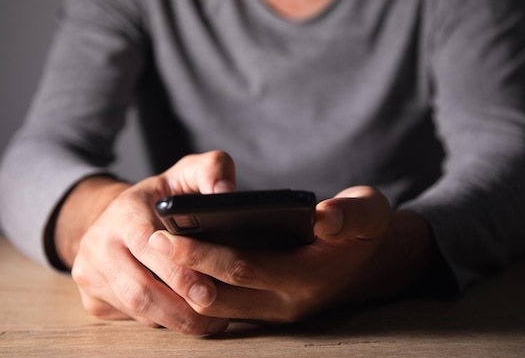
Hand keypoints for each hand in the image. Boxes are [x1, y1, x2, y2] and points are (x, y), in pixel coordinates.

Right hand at [66, 151, 235, 334]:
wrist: (115, 217)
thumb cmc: (160, 197)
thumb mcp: (186, 173)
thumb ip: (212, 170)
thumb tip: (226, 191)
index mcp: (124, 211)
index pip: (147, 243)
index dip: (178, 270)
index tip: (209, 288)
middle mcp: (98, 242)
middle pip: (139, 288)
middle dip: (181, 308)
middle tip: (216, 317)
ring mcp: (90, 273)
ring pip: (135, 309)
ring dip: (174, 320)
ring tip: (209, 322)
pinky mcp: (91, 297)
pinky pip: (129, 318)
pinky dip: (160, 321)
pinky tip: (183, 316)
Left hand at [149, 186, 432, 322]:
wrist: (371, 266)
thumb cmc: (364, 231)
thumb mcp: (369, 212)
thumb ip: (351, 214)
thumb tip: (322, 217)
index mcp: (308, 276)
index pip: (244, 268)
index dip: (203, 253)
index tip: (169, 235)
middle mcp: (286, 303)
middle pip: (221, 294)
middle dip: (183, 269)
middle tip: (152, 242)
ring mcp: (275, 312)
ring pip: (219, 309)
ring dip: (187, 286)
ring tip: (161, 254)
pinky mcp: (267, 312)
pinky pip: (226, 310)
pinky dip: (200, 293)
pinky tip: (183, 269)